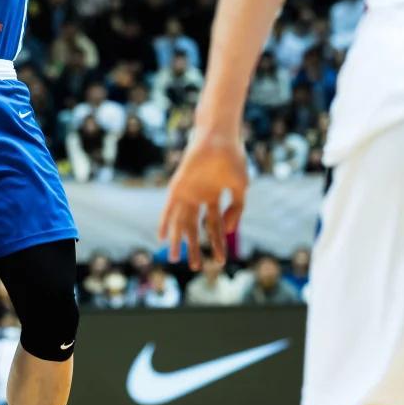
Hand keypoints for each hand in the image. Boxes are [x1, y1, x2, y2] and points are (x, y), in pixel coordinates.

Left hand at [158, 125, 248, 267]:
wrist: (220, 137)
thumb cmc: (232, 158)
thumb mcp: (241, 188)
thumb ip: (236, 210)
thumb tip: (229, 231)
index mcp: (214, 197)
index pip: (215, 226)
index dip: (218, 244)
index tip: (220, 262)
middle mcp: (199, 197)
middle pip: (195, 228)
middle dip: (194, 247)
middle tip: (194, 266)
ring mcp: (188, 192)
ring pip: (181, 222)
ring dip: (178, 240)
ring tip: (175, 259)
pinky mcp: (178, 187)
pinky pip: (168, 208)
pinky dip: (165, 223)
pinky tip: (162, 237)